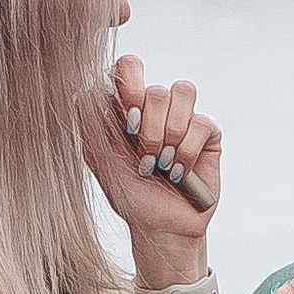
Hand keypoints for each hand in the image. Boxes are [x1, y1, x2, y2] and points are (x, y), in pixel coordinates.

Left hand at [79, 53, 219, 278]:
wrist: (159, 226)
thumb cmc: (127, 193)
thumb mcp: (100, 159)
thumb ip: (90, 123)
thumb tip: (86, 89)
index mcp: (127, 106)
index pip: (129, 67)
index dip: (130, 86)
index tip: (128, 123)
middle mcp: (155, 106)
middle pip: (155, 89)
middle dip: (149, 131)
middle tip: (145, 160)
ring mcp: (183, 116)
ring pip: (182, 93)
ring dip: (169, 137)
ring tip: (161, 165)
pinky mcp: (207, 132)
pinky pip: (201, 123)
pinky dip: (187, 152)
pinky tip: (179, 172)